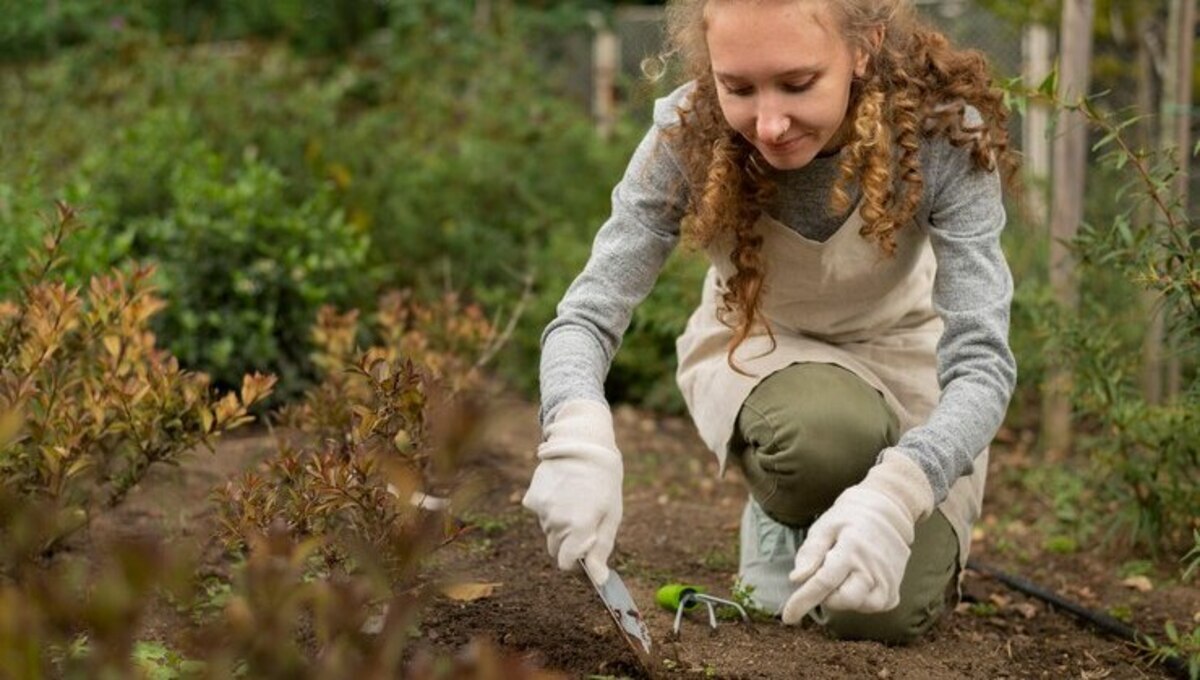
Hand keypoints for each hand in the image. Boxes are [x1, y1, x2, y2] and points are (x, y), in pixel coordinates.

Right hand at [522, 399, 622, 583]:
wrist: (583, 444)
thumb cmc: (604, 481)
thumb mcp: (611, 515)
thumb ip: (602, 549)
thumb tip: (599, 579)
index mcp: (579, 528)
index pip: (565, 563)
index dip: (576, 559)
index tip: (585, 548)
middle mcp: (557, 521)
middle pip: (556, 548)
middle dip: (568, 541)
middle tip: (584, 517)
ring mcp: (542, 509)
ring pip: (547, 530)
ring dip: (559, 522)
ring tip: (575, 497)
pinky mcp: (532, 498)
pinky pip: (539, 513)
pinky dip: (549, 507)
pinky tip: (562, 490)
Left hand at [781, 451, 934, 623]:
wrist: (888, 513)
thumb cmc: (849, 520)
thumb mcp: (824, 527)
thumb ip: (810, 553)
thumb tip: (796, 580)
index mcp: (851, 549)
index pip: (823, 582)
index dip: (803, 601)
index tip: (788, 617)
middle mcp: (872, 567)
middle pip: (842, 600)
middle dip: (827, 594)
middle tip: (826, 575)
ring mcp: (887, 581)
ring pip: (858, 606)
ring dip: (844, 598)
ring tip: (844, 575)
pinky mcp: (894, 590)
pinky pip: (872, 607)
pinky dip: (860, 600)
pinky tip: (857, 581)